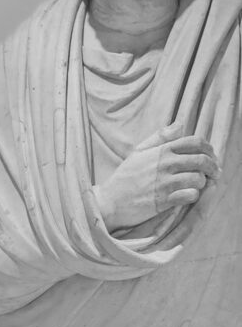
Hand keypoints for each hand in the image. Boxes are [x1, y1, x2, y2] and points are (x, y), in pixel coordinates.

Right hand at [93, 127, 219, 230]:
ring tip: (198, 185)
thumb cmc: (125, 177)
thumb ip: (159, 137)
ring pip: (199, 179)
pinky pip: (190, 195)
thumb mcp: (138, 152)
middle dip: (213, 167)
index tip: (211, 156)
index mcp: (162, 150)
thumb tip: (180, 124)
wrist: (111, 201)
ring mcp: (165, 182)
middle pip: (202, 160)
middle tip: (214, 173)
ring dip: (202, 183)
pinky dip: (193, 195)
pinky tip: (188, 195)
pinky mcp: (164, 200)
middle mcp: (166, 164)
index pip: (196, 142)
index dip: (209, 149)